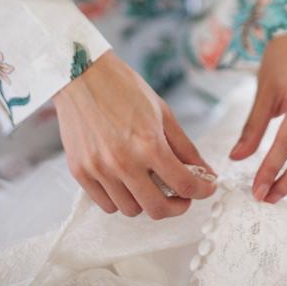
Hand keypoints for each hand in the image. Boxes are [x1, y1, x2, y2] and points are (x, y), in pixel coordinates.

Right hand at [53, 50, 216, 217]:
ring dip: (147, 201)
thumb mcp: (163, 112)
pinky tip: (127, 180)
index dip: (202, 191)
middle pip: (157, 209)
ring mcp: (99, 170)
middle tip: (182, 195)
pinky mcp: (80, 172)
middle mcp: (123, 162)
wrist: (82, 75)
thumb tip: (205, 172)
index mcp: (149, 144)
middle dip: (177, 206)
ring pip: (131, 210)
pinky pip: (106, 204)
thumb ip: (184, 147)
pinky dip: (121, 198)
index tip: (206, 189)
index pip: (184, 184)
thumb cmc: (124, 88)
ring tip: (151, 182)